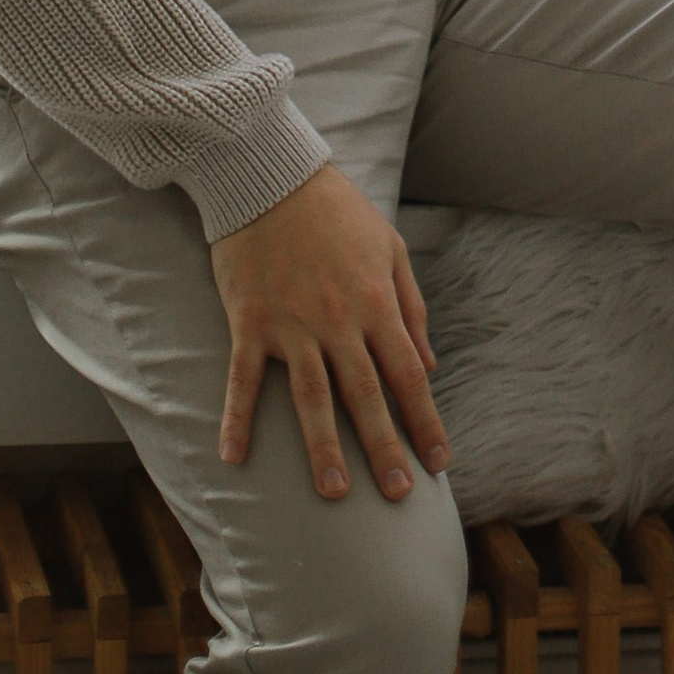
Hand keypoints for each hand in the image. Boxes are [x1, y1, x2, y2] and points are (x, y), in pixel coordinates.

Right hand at [211, 161, 444, 503]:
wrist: (273, 177)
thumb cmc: (337, 212)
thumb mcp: (389, 248)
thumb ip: (411, 306)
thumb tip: (428, 363)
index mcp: (376, 302)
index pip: (408, 374)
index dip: (425, 420)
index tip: (440, 461)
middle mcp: (338, 320)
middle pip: (367, 396)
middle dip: (386, 448)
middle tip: (400, 496)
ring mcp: (292, 324)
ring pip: (312, 397)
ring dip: (324, 448)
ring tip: (336, 493)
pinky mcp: (250, 321)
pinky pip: (242, 380)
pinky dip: (237, 419)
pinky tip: (234, 458)